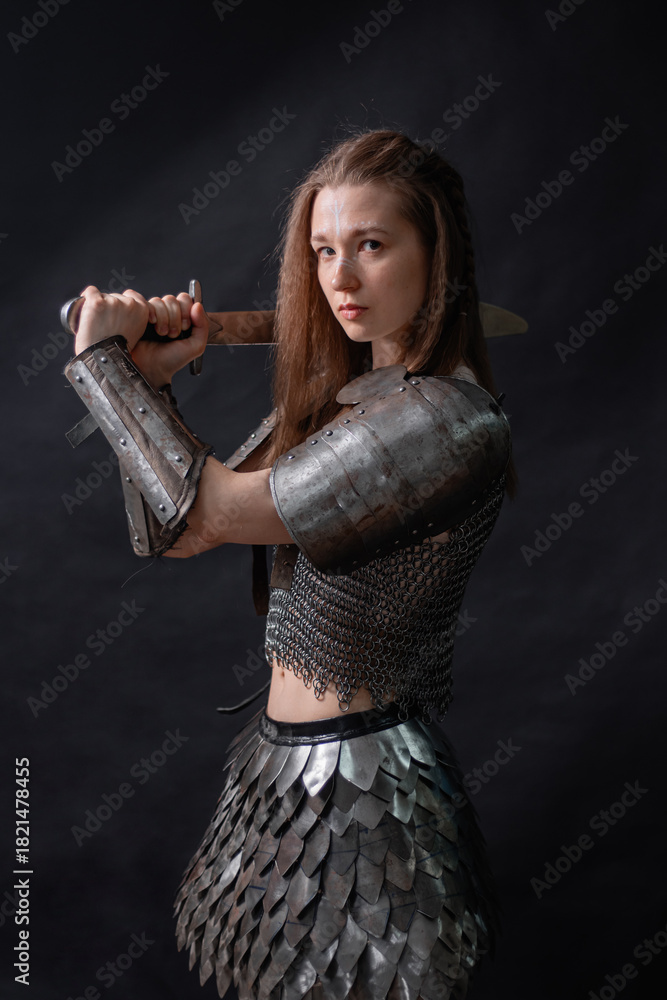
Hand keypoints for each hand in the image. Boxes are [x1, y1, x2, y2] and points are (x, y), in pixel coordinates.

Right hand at [73, 286, 207, 388]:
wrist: (151, 370)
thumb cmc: (172, 360)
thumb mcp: (195, 346)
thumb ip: (203, 326)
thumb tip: (197, 305)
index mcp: (179, 317)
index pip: (185, 299)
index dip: (186, 310)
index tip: (185, 328)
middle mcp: (164, 313)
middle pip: (171, 299)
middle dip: (174, 317)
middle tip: (172, 334)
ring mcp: (149, 313)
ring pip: (157, 300)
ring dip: (162, 318)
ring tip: (160, 334)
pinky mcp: (135, 314)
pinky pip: (140, 298)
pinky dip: (148, 310)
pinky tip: (149, 323)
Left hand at [74, 286, 150, 354]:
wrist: (103, 360)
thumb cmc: (117, 353)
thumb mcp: (136, 334)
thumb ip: (134, 320)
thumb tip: (125, 314)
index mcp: (142, 311)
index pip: (134, 297)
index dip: (125, 303)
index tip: (119, 311)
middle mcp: (130, 304)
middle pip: (117, 296)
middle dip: (110, 307)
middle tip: (105, 322)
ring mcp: (113, 302)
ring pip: (104, 295)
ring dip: (99, 305)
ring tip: (96, 322)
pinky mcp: (97, 302)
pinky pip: (90, 291)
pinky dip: (86, 296)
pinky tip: (85, 305)